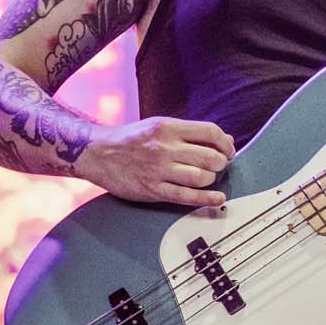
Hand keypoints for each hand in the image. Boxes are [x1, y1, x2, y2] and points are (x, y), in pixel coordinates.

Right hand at [76, 116, 234, 206]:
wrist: (97, 153)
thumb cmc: (131, 140)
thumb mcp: (159, 125)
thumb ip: (190, 132)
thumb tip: (224, 140)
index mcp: (168, 128)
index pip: (210, 132)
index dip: (225, 143)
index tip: (228, 150)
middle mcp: (165, 148)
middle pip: (210, 157)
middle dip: (221, 163)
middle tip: (219, 165)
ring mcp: (158, 170)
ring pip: (201, 177)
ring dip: (212, 179)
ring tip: (209, 178)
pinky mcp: (153, 190)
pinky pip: (187, 196)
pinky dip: (207, 199)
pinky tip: (217, 198)